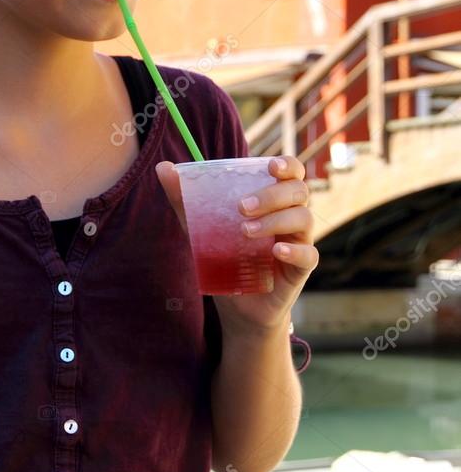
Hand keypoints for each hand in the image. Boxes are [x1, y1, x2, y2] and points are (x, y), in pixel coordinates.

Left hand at [154, 156, 318, 330]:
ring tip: (245, 231)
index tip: (270, 166)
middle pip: (298, 191)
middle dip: (272, 194)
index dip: (287, 164)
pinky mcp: (300, 270)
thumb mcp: (202, 229)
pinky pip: (309, 255)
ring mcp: (298, 242)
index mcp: (273, 201)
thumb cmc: (226, 259)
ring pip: (303, 218)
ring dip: (275, 220)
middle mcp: (290, 217)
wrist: (237, 308)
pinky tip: (275, 251)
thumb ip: (185, 199)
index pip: (291, 173)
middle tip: (241, 207)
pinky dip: (294, 250)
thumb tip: (163, 167)